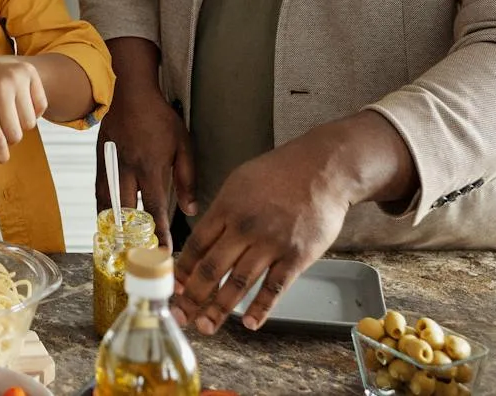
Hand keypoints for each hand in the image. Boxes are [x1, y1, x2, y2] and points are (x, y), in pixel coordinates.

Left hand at [0, 56, 47, 173]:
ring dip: (21, 124)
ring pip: (30, 123)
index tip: (0, 157)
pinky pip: (41, 107)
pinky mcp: (30, 73)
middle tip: (2, 127)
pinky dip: (33, 111)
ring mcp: (16, 78)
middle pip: (15, 135)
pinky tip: (20, 102)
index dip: (0, 155)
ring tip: (10, 112)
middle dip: (10, 138)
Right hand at [94, 73, 195, 249]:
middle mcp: (128, 168)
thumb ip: (187, 178)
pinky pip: (98, 189)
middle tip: (137, 257)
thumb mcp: (183, 145)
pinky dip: (101, 208)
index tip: (163, 252)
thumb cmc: (161, 118)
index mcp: (150, 166)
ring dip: (111, 226)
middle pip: (126, 211)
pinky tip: (104, 221)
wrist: (133, 93)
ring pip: (107, 202)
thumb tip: (190, 209)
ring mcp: (110, 164)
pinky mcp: (99, 159)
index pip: (155, 207)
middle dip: (131, 236)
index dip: (160, 232)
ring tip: (116, 246)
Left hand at [170, 136, 350, 335]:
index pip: (196, 246)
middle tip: (181, 316)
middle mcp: (245, 228)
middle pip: (212, 269)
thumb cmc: (279, 172)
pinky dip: (261, 308)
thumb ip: (220, 211)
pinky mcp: (297, 256)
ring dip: (219, 309)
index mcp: (226, 208)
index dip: (182, 271)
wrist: (322, 169)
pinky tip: (249, 324)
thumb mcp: (238, 182)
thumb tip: (203, 239)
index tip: (173, 288)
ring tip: (206, 327)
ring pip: (239, 283)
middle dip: (193, 297)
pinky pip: (275, 287)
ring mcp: (271, 243)